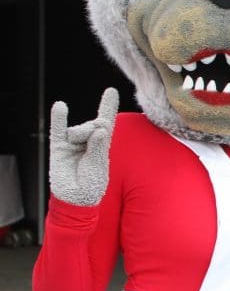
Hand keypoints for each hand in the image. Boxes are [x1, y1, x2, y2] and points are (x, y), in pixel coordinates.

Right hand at [49, 88, 117, 205]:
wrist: (74, 199)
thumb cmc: (91, 185)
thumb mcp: (99, 167)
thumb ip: (98, 148)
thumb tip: (100, 129)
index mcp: (102, 145)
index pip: (106, 122)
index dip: (108, 106)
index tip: (111, 91)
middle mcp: (87, 141)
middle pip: (93, 125)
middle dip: (93, 129)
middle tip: (94, 137)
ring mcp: (72, 143)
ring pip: (77, 129)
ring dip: (80, 134)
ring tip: (78, 147)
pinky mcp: (59, 148)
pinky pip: (58, 130)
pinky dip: (58, 118)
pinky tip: (60, 107)